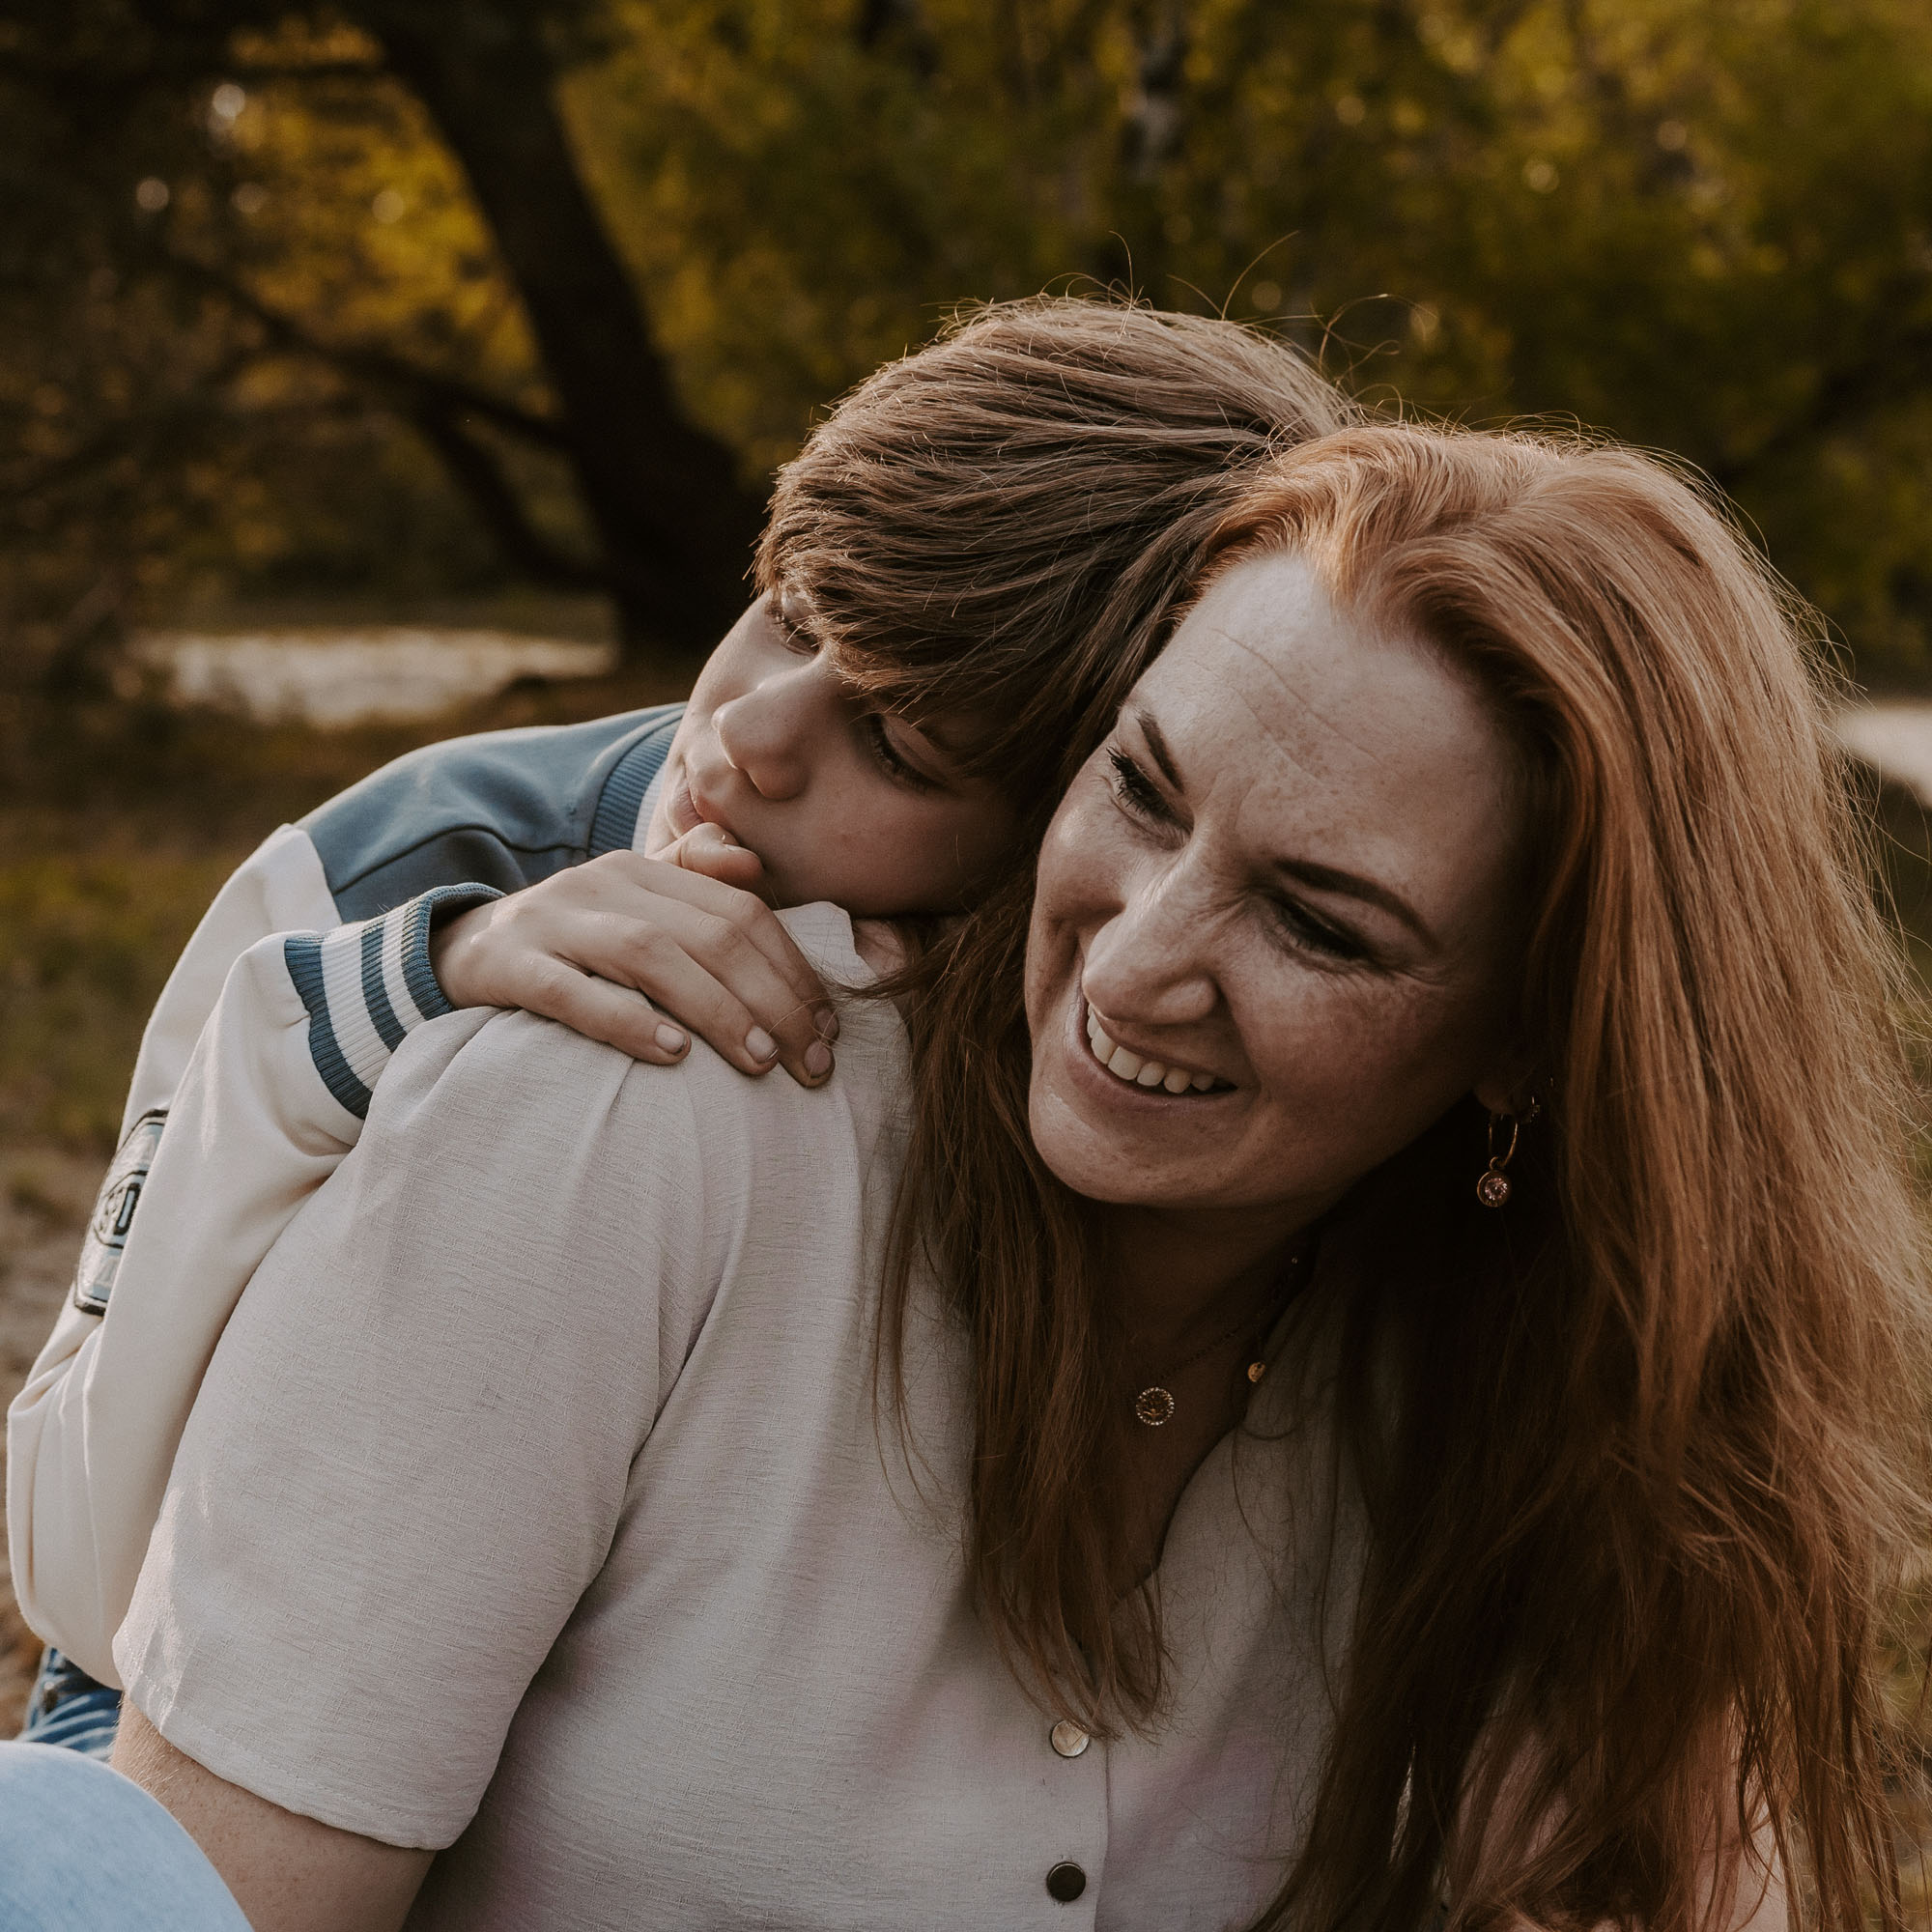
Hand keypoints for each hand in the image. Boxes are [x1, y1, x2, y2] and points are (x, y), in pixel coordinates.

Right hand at [429, 844, 838, 1084]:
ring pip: (652, 955)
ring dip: (717, 1010)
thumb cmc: (573, 944)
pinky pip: (572, 993)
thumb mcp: (633, 909)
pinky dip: (627, 1022)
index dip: (794, 969)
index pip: (741, 912)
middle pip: (710, 934)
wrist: (455, 951)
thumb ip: (693, 884)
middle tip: (813, 1062)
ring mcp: (553, 922)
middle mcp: (604, 884)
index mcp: (646, 870)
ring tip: (762, 1061)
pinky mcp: (509, 966)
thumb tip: (753, 866)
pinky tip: (672, 1056)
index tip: (830, 1029)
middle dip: (774, 1000)